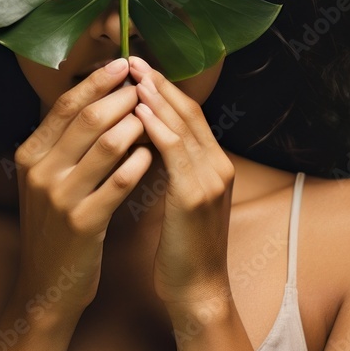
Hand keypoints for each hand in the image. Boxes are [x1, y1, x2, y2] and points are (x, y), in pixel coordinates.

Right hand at [12, 59, 152, 323]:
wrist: (47, 286)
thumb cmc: (55, 226)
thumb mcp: (46, 181)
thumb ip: (64, 142)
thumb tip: (99, 96)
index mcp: (30, 155)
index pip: (66, 105)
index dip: (97, 81)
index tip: (124, 64)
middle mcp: (41, 172)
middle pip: (87, 119)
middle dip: (122, 97)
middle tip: (146, 85)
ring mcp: (60, 198)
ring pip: (107, 145)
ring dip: (136, 125)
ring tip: (154, 117)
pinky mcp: (84, 223)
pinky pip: (120, 182)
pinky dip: (140, 163)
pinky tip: (152, 155)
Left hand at [127, 55, 236, 309]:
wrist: (198, 291)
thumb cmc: (183, 248)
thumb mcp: (181, 199)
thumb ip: (174, 167)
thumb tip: (145, 136)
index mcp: (215, 164)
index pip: (190, 114)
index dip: (165, 88)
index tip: (139, 67)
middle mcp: (218, 166)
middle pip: (188, 112)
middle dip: (158, 84)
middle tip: (132, 60)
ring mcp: (210, 180)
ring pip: (182, 126)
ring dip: (155, 98)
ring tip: (131, 75)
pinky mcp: (195, 197)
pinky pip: (174, 153)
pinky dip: (156, 129)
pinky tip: (136, 113)